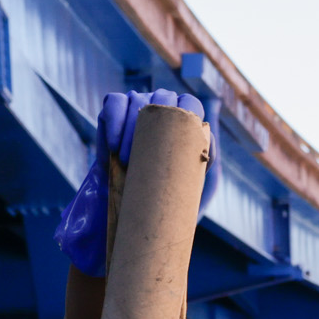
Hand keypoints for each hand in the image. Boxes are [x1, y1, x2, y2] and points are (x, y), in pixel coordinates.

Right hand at [54, 90, 212, 279]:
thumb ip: (204, 163)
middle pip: (163, 97)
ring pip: (135, 98)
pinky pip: (113, 103)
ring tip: (125, 158)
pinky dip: (113, 119)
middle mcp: (160, 114)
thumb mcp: (192, 190)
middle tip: (142, 156)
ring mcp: (135, 112)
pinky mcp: (110, 118)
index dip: (186, 113)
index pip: (190, 104)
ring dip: (129, 124)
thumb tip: (208, 136)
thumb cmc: (163, 206)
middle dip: (153, 121)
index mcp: (183, 126)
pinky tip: (112, 145)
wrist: (128, 220)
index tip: (176, 140)